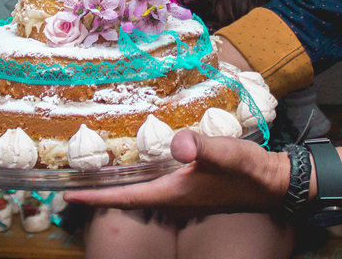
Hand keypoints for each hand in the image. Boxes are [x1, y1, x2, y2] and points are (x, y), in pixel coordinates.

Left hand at [65, 129, 288, 217]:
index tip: (67, 195)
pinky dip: (137, 178)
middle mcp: (173, 199)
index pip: (125, 198)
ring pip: (139, 193)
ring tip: (94, 172)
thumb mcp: (226, 153)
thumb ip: (202, 147)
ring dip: (117, 185)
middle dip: (99, 192)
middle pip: (126, 199)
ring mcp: (182, 196)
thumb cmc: (249, 170)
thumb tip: (178, 143)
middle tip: (71, 180)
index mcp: (173, 194)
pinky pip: (154, 186)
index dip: (95, 197)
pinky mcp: (191, 188)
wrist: (274, 183)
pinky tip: (136, 164)